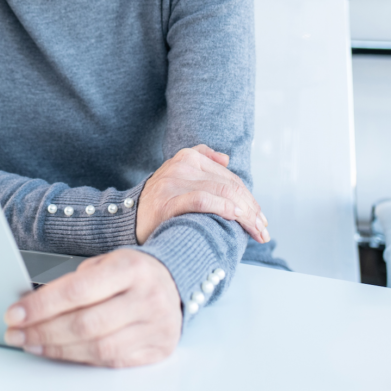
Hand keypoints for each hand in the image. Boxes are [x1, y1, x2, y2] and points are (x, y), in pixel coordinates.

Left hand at [4, 249, 180, 366]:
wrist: (175, 281)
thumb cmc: (131, 272)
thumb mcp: (106, 263)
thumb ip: (74, 282)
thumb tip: (31, 306)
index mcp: (131, 268)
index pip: (77, 290)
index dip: (41, 305)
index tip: (14, 314)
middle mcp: (146, 298)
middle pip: (85, 324)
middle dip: (42, 331)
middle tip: (15, 333)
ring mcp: (154, 327)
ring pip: (96, 348)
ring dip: (56, 349)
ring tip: (30, 343)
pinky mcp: (156, 350)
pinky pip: (110, 361)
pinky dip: (79, 358)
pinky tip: (58, 352)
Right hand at [136, 144, 268, 244]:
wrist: (127, 219)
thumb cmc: (159, 203)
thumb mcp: (177, 175)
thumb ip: (201, 161)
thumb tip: (226, 158)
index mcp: (187, 158)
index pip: (230, 177)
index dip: (249, 198)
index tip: (260, 217)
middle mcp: (181, 166)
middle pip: (230, 185)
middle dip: (252, 209)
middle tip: (262, 229)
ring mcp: (173, 183)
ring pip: (223, 192)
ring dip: (245, 215)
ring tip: (255, 232)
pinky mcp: (168, 202)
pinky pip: (204, 201)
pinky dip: (224, 208)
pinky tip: (235, 219)